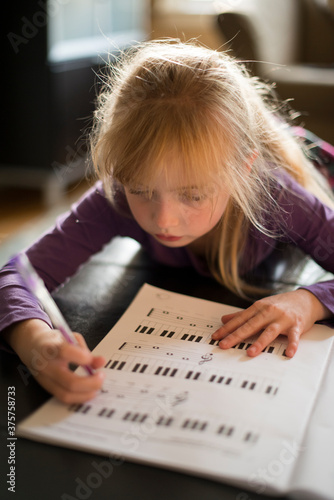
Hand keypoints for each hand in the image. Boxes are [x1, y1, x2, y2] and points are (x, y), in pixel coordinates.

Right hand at [5, 319, 105, 402]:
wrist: (32, 346)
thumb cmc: (54, 341)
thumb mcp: (69, 337)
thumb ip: (85, 349)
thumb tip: (101, 362)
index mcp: (51, 347)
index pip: (65, 352)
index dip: (82, 357)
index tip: (91, 359)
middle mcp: (46, 366)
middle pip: (69, 382)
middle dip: (91, 383)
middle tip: (101, 377)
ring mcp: (45, 380)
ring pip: (67, 394)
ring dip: (87, 393)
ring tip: (97, 386)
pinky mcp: (47, 388)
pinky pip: (64, 398)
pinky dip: (79, 396)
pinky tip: (88, 390)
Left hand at [212, 289, 330, 357]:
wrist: (305, 300)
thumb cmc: (280, 305)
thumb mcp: (260, 307)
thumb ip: (241, 315)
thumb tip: (224, 319)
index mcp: (258, 308)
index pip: (239, 319)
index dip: (227, 328)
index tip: (215, 337)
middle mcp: (269, 312)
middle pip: (251, 325)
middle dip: (236, 336)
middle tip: (224, 345)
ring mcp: (283, 319)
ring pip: (269, 331)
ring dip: (260, 342)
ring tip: (250, 353)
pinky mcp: (297, 326)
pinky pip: (294, 337)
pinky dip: (292, 345)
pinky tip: (288, 354)